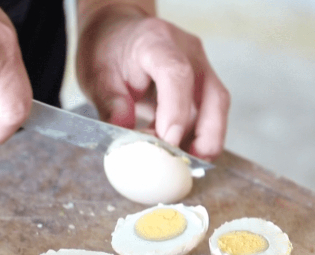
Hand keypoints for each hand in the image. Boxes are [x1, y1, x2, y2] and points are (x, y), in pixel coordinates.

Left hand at [76, 5, 229, 159]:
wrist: (119, 32)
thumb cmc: (108, 50)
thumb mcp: (97, 75)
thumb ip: (111, 105)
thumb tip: (126, 139)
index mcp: (156, 41)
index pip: (176, 74)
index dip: (176, 110)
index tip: (169, 141)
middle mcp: (188, 51)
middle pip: (213, 95)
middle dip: (207, 135)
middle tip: (190, 164)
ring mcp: (201, 66)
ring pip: (217, 107)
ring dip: (206, 139)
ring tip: (186, 163)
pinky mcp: (203, 83)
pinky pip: (211, 112)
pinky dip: (201, 135)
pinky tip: (184, 152)